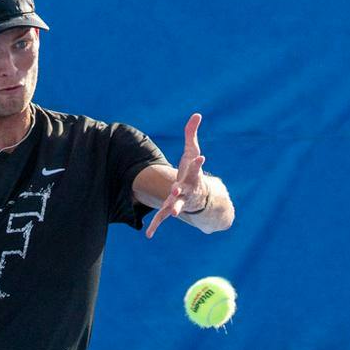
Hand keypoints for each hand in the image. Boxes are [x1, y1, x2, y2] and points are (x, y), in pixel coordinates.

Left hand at [144, 112, 208, 239]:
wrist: (200, 198)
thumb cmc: (193, 173)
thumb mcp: (193, 152)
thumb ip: (192, 134)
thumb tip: (197, 114)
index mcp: (192, 175)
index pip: (195, 166)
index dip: (198, 161)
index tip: (202, 156)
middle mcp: (187, 189)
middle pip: (185, 189)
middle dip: (181, 189)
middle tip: (177, 188)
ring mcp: (180, 201)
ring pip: (176, 205)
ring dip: (175, 209)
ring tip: (175, 214)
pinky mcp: (171, 209)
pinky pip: (162, 218)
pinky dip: (155, 225)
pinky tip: (148, 235)